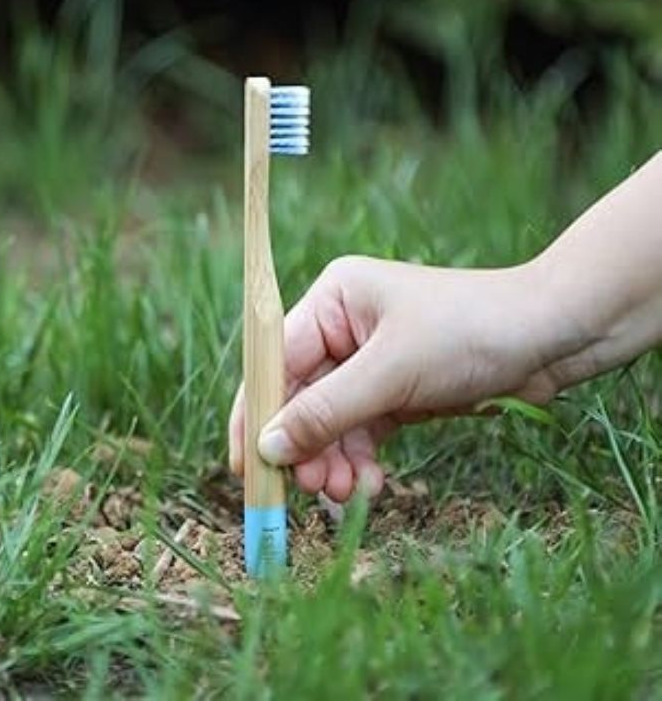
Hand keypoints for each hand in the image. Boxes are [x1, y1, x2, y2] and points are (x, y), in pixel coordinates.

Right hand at [229, 254, 579, 502]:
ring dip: (333, 460)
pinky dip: (361, 460)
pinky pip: (360, 431)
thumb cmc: (469, 332)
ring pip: (329, 420)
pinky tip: (371, 485)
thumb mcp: (392, 371)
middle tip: (311, 489)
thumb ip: (326, 410)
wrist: (550, 337)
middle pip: (300, 396)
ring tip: (348, 495)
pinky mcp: (393, 390)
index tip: (246, 466)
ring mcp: (368, 361)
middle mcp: (343, 328)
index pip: (275, 360)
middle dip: (304, 445)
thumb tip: (267, 448)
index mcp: (333, 301)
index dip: (257, 414)